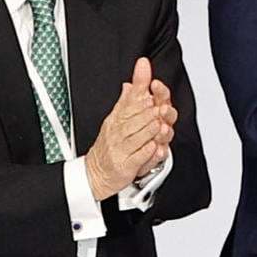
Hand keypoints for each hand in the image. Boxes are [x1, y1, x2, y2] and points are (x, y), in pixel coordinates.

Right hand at [86, 58, 174, 198]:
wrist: (96, 173)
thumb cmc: (109, 145)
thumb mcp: (116, 120)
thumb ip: (127, 101)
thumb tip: (130, 83)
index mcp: (116, 120)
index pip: (128, 104)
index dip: (140, 95)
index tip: (150, 86)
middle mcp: (117, 133)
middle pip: (134, 120)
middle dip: (148, 113)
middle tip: (161, 106)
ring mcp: (121, 149)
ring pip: (137, 137)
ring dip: (150, 131)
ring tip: (160, 124)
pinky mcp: (125, 165)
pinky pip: (137, 157)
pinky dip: (147, 152)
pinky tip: (154, 147)